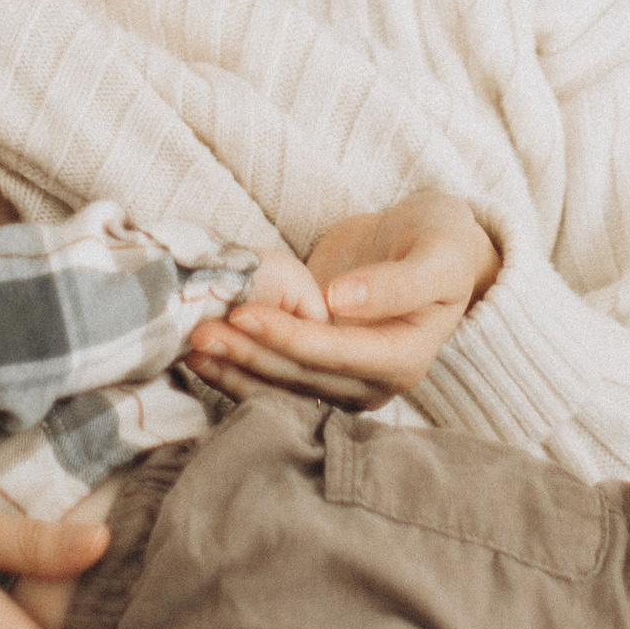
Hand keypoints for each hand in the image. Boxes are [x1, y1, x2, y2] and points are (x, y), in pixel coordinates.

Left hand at [185, 191, 500, 410]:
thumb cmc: (440, 242)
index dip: (288, 339)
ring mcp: (342, 380)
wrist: (432, 243)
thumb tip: (339, 302)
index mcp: (404, 358)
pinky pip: (275, 375)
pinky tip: (200, 354)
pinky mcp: (318, 367)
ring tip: (189, 346)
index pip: (336, 355)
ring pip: (282, 387)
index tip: (243, 315)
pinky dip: (238, 367)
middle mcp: (371, 381)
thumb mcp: (437, 254)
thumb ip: (396, 283)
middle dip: (249, 356)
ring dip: (234, 370)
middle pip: (301, 377)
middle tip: (199, 332)